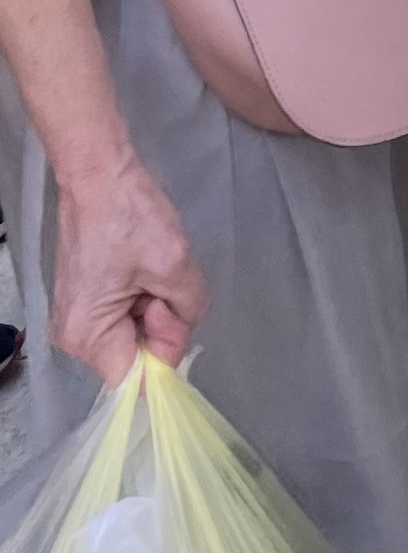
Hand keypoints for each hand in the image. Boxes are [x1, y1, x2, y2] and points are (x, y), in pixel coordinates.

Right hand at [52, 152, 209, 385]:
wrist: (99, 173)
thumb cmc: (131, 216)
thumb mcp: (175, 264)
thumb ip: (189, 312)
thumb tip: (179, 339)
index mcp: (88, 337)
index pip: (135, 380)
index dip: (165, 353)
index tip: (174, 310)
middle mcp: (75, 338)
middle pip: (136, 355)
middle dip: (163, 322)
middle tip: (165, 279)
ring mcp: (78, 319)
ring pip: (135, 333)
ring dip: (155, 304)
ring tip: (152, 266)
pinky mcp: (87, 301)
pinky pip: (126, 315)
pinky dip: (144, 295)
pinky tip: (143, 266)